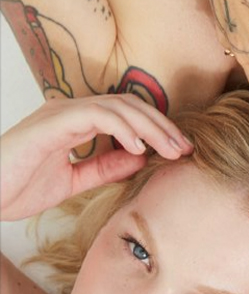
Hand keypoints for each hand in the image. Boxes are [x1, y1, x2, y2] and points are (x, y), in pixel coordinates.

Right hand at [0, 95, 192, 220]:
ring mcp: (59, 114)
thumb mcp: (73, 181)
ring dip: (151, 127)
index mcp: (75, 123)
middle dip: (162, 126)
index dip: (157, 129)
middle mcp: (70, 112)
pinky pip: (95, 116)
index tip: (181, 151)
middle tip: (186, 149)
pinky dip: (122, 128)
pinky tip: (140, 147)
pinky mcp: (51, 123)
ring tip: (171, 149)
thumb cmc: (15, 187)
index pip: (127, 115)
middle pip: (130, 106)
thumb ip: (105, 168)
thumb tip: (140, 158)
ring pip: (118, 106)